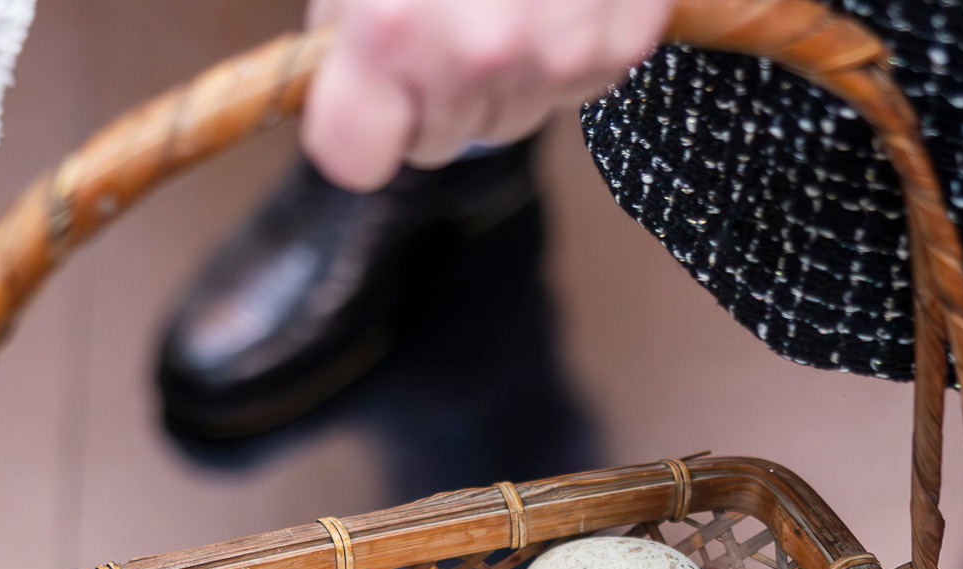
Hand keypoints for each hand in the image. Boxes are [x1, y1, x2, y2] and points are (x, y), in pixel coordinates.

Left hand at [302, 0, 674, 191]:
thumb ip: (345, 28)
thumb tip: (342, 87)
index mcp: (391, 29)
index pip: (355, 160)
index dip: (356, 130)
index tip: (364, 104)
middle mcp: (477, 52)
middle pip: (441, 142)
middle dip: (433, 92)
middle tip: (445, 14)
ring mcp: (559, 54)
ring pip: (512, 116)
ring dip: (503, 71)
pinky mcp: (621, 42)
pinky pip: (577, 84)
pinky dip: (565, 48)